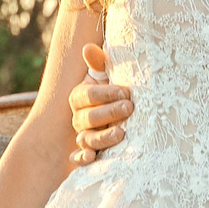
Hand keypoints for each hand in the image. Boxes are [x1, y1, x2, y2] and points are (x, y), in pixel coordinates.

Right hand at [67, 42, 133, 164]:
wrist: (128, 114)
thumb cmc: (119, 92)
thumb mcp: (111, 76)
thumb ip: (101, 63)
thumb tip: (87, 48)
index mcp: (80, 96)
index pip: (88, 95)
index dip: (106, 94)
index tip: (126, 92)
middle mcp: (79, 118)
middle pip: (88, 118)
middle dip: (109, 112)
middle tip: (129, 108)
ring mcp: (83, 136)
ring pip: (86, 139)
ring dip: (103, 136)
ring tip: (122, 132)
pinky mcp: (90, 153)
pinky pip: (79, 158)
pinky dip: (82, 159)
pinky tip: (91, 157)